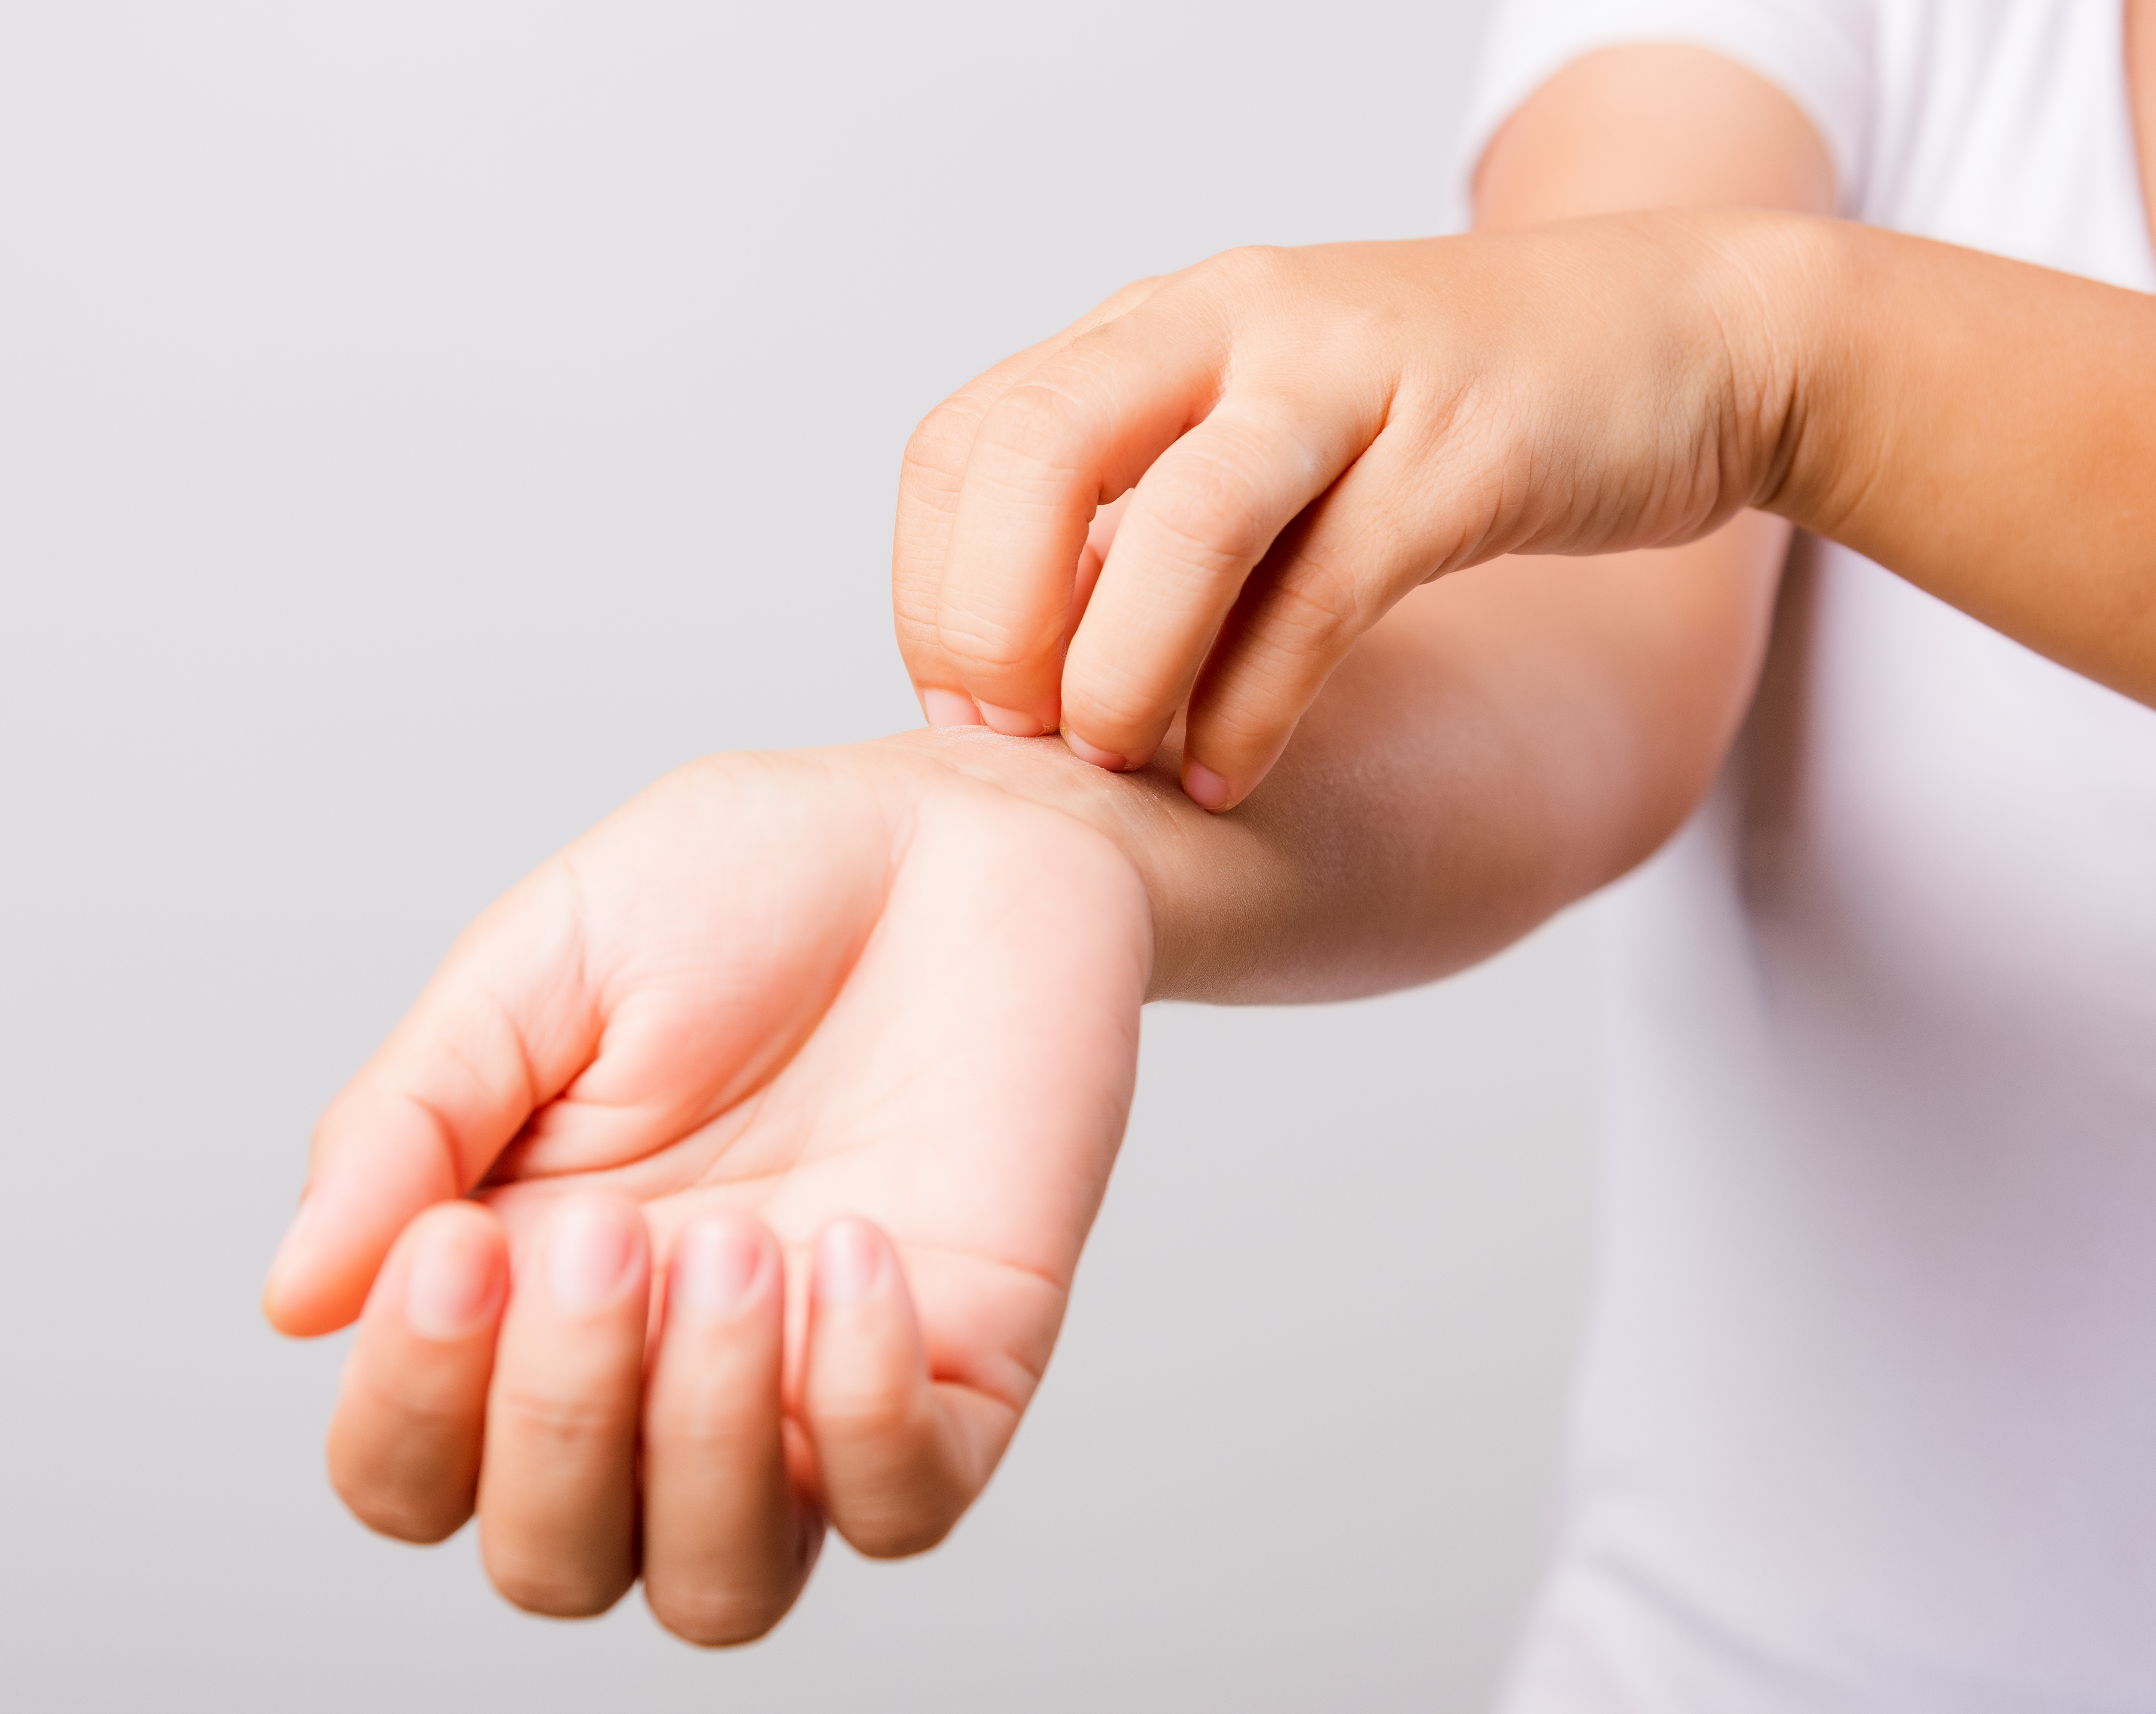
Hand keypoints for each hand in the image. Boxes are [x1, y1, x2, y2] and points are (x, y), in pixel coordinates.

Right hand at [261, 740, 1150, 1643]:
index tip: (454, 1243)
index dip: (407, 1404)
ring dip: (701, 1444)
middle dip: (555, 1422)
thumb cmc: (749, 884)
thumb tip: (296, 1296)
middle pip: (553, 1559)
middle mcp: (655, 1374)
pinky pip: (900, 1510)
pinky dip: (864, 1412)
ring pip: (719, 1587)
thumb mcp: (542, 962)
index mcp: (524, 1285)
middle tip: (609, 1234)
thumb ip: (410, 1121)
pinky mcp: (956, 1375)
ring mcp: (810, 1391)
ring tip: (736, 1242)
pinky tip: (856, 1247)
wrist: (959, 830)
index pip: (408, 1469)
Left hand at [893, 211, 1807, 808]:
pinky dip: (1253, 703)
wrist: (1682, 338)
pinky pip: (1323, 591)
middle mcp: (1229, 327)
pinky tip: (1228, 776)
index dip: (936, 593)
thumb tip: (1012, 683)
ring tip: (1120, 764)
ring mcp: (1348, 378)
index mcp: (1155, 331)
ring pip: (1181, 518)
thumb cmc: (1436, 423)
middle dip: (990, 623)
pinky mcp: (1462, 451)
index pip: (967, 445)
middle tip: (1020, 746)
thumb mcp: (1253, 445)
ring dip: (1121, 668)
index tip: (970, 712)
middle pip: (1034, 453)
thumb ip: (1136, 531)